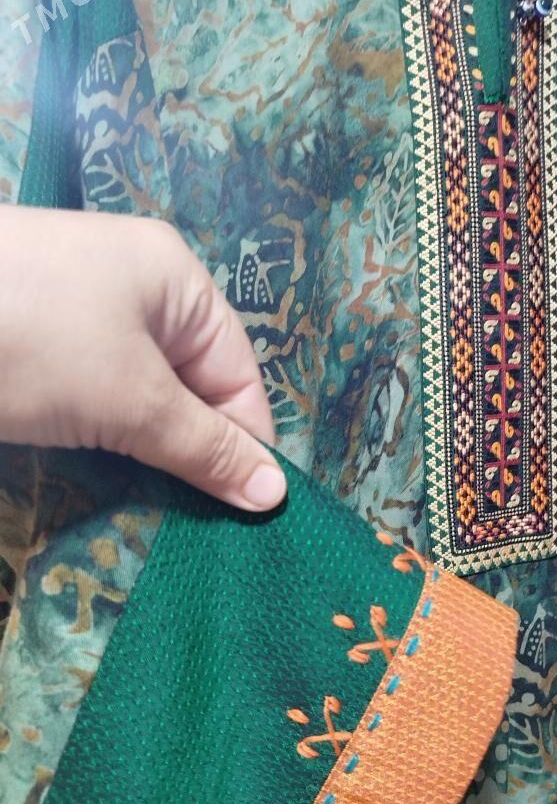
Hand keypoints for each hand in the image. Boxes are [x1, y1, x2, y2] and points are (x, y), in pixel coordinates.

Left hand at [0, 206, 285, 510]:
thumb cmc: (31, 340)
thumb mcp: (132, 399)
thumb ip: (206, 448)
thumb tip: (277, 496)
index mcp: (175, 280)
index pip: (238, 373)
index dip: (247, 443)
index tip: (251, 513)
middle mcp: (134, 292)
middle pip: (192, 387)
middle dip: (196, 452)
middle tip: (204, 523)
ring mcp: (79, 320)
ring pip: (141, 401)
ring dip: (150, 454)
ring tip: (161, 510)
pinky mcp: (36, 351)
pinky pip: (95, 402)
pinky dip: (105, 442)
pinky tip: (109, 479)